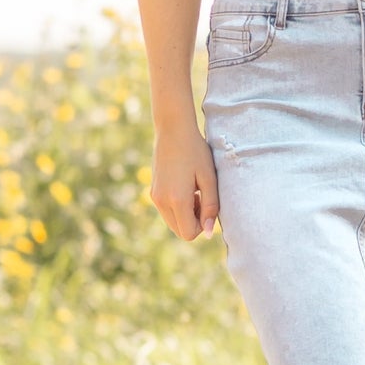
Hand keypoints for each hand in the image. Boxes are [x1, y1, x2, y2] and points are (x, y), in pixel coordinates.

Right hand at [150, 125, 219, 240]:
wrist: (173, 130)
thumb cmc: (196, 152)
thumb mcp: (209, 179)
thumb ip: (211, 207)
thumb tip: (208, 233)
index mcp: (176, 199)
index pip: (189, 234)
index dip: (202, 226)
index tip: (208, 205)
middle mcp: (161, 202)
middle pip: (180, 231)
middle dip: (194, 221)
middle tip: (202, 198)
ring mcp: (155, 197)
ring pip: (173, 223)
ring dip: (187, 214)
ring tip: (195, 191)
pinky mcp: (153, 192)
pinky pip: (167, 211)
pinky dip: (178, 207)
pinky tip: (186, 187)